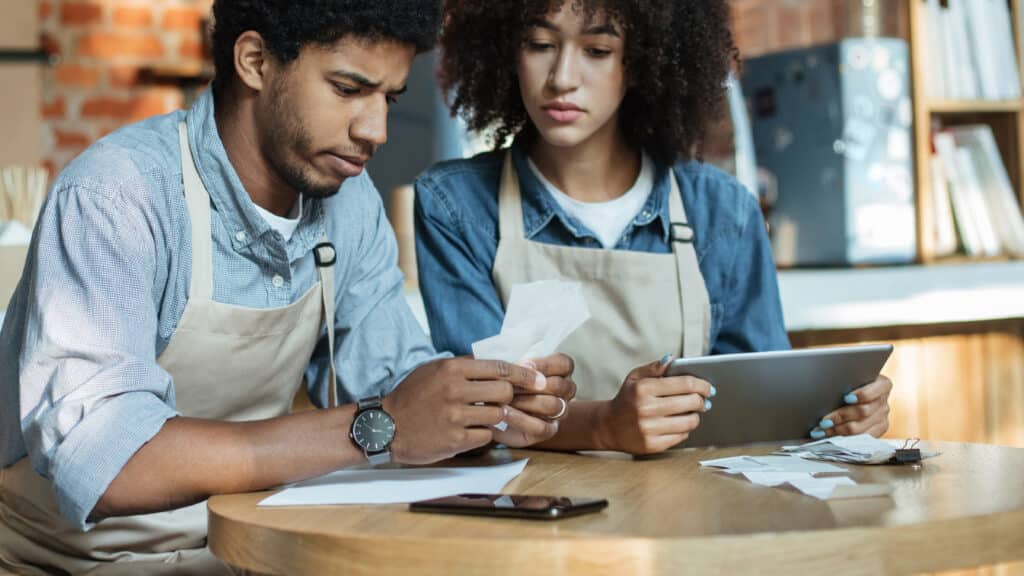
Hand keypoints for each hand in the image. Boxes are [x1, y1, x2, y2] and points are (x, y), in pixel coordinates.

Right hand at [383, 357, 543, 463]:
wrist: (385, 426)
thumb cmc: (412, 396)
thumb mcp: (434, 370)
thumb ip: (463, 367)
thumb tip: (496, 365)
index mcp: (452, 368)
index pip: (499, 367)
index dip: (524, 374)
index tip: (539, 380)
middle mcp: (455, 390)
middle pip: (505, 392)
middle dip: (510, 397)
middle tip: (507, 402)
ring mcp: (456, 416)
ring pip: (498, 414)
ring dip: (496, 417)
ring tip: (482, 417)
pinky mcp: (456, 439)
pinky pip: (486, 436)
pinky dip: (483, 434)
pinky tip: (469, 431)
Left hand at [493, 354, 576, 447]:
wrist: (502, 414)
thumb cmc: (510, 386)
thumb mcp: (515, 373)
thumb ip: (521, 369)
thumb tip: (522, 366)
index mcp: (561, 373)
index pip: (565, 364)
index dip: (545, 364)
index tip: (523, 365)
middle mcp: (564, 393)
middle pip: (559, 385)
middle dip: (532, 384)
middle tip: (509, 383)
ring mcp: (559, 413)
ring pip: (553, 406)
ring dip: (526, 401)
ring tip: (505, 399)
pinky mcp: (549, 431)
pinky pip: (542, 427)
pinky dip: (521, 420)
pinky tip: (504, 414)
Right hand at [596, 356, 713, 454]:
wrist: (608, 426)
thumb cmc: (627, 399)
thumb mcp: (635, 377)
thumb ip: (655, 367)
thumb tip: (673, 359)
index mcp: (643, 388)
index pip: (685, 384)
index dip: (702, 385)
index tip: (709, 388)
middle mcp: (645, 408)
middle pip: (691, 402)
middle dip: (702, 401)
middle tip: (704, 401)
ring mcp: (649, 428)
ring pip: (689, 422)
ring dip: (695, 416)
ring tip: (692, 413)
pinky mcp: (652, 445)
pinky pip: (681, 436)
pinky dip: (684, 429)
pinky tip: (679, 424)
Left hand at [811, 375, 892, 438]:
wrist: (856, 396)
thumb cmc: (849, 384)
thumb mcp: (849, 379)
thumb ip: (845, 382)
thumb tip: (825, 386)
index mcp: (882, 385)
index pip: (874, 390)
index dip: (861, 395)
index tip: (846, 397)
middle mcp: (883, 402)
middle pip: (863, 411)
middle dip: (840, 416)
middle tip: (823, 420)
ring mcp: (882, 418)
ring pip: (860, 428)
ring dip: (838, 429)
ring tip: (822, 430)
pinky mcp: (877, 432)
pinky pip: (860, 439)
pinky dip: (842, 437)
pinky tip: (829, 435)